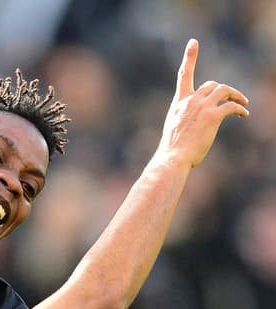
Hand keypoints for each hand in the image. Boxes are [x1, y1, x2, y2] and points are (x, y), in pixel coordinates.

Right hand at [155, 39, 247, 169]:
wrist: (172, 158)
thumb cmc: (172, 149)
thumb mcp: (174, 128)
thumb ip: (185, 118)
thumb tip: (194, 124)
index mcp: (179, 102)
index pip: (183, 75)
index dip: (189, 57)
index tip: (193, 42)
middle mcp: (190, 101)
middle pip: (212, 84)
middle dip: (225, 90)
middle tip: (234, 99)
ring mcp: (201, 107)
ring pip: (224, 90)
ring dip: (236, 95)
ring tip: (243, 104)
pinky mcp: (213, 116)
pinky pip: (231, 106)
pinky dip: (240, 108)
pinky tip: (244, 114)